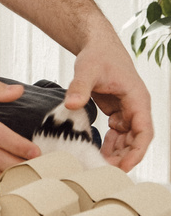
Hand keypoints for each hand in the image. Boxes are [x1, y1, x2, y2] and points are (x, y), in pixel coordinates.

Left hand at [64, 38, 152, 170]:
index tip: (123, 166)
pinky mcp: (117, 111)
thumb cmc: (98, 54)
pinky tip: (96, 153)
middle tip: (104, 170)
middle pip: (136, 139)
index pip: (144, 131)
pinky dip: (109, 144)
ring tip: (98, 165)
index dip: (136, 151)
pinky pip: (117, 133)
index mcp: (137, 98)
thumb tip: (71, 104)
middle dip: (124, 156)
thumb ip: (79, 87)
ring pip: (127, 138)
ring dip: (116, 152)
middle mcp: (136, 106)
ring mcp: (127, 110)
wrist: (97, 45)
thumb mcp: (87, 69)